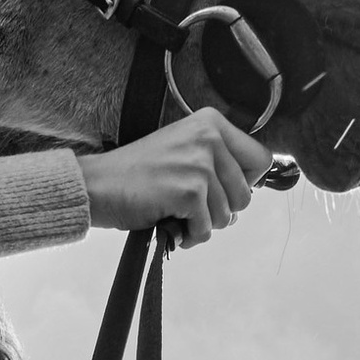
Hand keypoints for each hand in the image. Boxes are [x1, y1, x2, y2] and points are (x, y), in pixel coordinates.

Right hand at [77, 111, 269, 248]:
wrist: (98, 184)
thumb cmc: (136, 174)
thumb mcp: (183, 150)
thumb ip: (217, 161)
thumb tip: (248, 193)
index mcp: (211, 123)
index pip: (261, 160)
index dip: (244, 184)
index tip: (219, 191)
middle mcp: (210, 137)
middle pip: (246, 195)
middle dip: (221, 211)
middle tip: (192, 209)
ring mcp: (200, 164)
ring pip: (227, 217)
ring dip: (202, 225)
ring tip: (177, 215)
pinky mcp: (190, 192)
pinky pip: (205, 230)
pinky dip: (188, 237)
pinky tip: (170, 225)